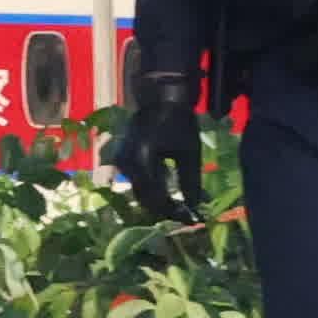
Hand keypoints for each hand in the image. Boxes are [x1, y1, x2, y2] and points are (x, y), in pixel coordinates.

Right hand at [110, 81, 212, 228]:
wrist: (159, 98)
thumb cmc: (178, 121)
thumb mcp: (189, 153)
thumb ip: (190, 182)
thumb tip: (194, 208)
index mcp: (142, 161)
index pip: (155, 198)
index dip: (173, 212)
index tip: (191, 219)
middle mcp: (127, 164)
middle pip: (145, 198)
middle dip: (166, 209)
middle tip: (187, 216)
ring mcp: (122, 162)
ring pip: (140, 192)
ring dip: (159, 201)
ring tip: (180, 206)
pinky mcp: (124, 159)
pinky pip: (137, 181)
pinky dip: (153, 189)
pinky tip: (169, 191)